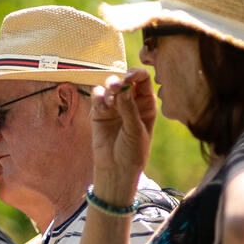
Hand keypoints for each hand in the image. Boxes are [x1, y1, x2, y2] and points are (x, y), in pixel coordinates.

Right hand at [88, 70, 155, 198]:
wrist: (116, 169)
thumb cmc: (132, 152)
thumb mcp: (135, 131)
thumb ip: (129, 108)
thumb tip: (123, 88)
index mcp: (146, 103)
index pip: (142, 79)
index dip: (135, 74)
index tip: (127, 78)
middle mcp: (131, 101)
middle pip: (124, 79)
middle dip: (119, 81)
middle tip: (114, 88)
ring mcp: (114, 106)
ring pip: (109, 86)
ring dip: (108, 89)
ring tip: (108, 103)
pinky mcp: (99, 112)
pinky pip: (97, 96)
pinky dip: (97, 96)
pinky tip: (100, 106)